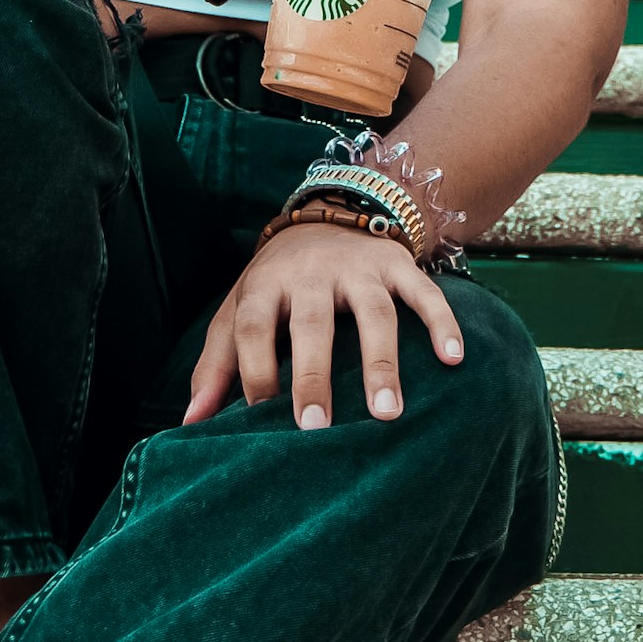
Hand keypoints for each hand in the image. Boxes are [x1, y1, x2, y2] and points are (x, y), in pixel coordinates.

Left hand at [183, 221, 463, 429]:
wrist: (329, 213)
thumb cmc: (277, 283)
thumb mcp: (239, 310)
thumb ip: (217, 364)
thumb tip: (189, 423)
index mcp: (266, 283)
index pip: (253, 325)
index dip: (254, 370)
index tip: (261, 418)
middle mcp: (311, 272)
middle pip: (312, 323)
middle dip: (313, 375)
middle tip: (317, 428)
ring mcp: (359, 267)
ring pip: (374, 313)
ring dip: (381, 362)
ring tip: (387, 413)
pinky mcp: (398, 264)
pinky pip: (424, 292)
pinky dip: (441, 322)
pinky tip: (453, 358)